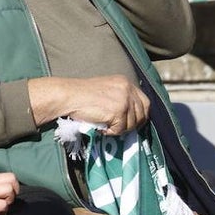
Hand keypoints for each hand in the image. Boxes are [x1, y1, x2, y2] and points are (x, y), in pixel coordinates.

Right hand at [0, 171, 19, 214]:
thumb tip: (4, 191)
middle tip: (6, 199)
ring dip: (8, 200)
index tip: (7, 194)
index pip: (9, 175)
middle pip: (12, 178)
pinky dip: (2, 210)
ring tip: (0, 206)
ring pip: (9, 189)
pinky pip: (2, 204)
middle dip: (13, 190)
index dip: (13, 185)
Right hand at [28, 75, 150, 133]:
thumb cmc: (81, 94)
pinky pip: (120, 129)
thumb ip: (120, 97)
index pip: (144, 102)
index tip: (132, 123)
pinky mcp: (118, 111)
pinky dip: (110, 133)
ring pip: (132, 124)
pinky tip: (101, 128)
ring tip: (105, 126)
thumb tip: (131, 116)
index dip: (140, 115)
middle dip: (132, 125)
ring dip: (119, 129)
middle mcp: (128, 89)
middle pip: (142, 114)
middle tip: (117, 128)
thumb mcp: (106, 89)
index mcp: (125, 82)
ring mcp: (124, 100)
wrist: (69, 95)